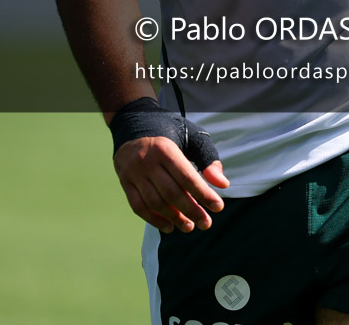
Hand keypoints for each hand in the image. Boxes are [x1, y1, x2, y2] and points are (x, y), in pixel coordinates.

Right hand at [113, 135, 229, 232]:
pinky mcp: (125, 182)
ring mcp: (133, 173)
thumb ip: (208, 158)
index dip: (203, 194)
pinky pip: (138, 206)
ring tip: (189, 227)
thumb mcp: (191, 136)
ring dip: (173, 218)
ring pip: (154, 202)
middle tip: (206, 224)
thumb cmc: (169, 131)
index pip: (187, 177)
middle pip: (171, 193)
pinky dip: (153, 220)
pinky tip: (169, 227)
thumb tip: (222, 184)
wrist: (134, 122)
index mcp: (165, 148)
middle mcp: (147, 161)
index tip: (218, 207)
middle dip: (191, 211)